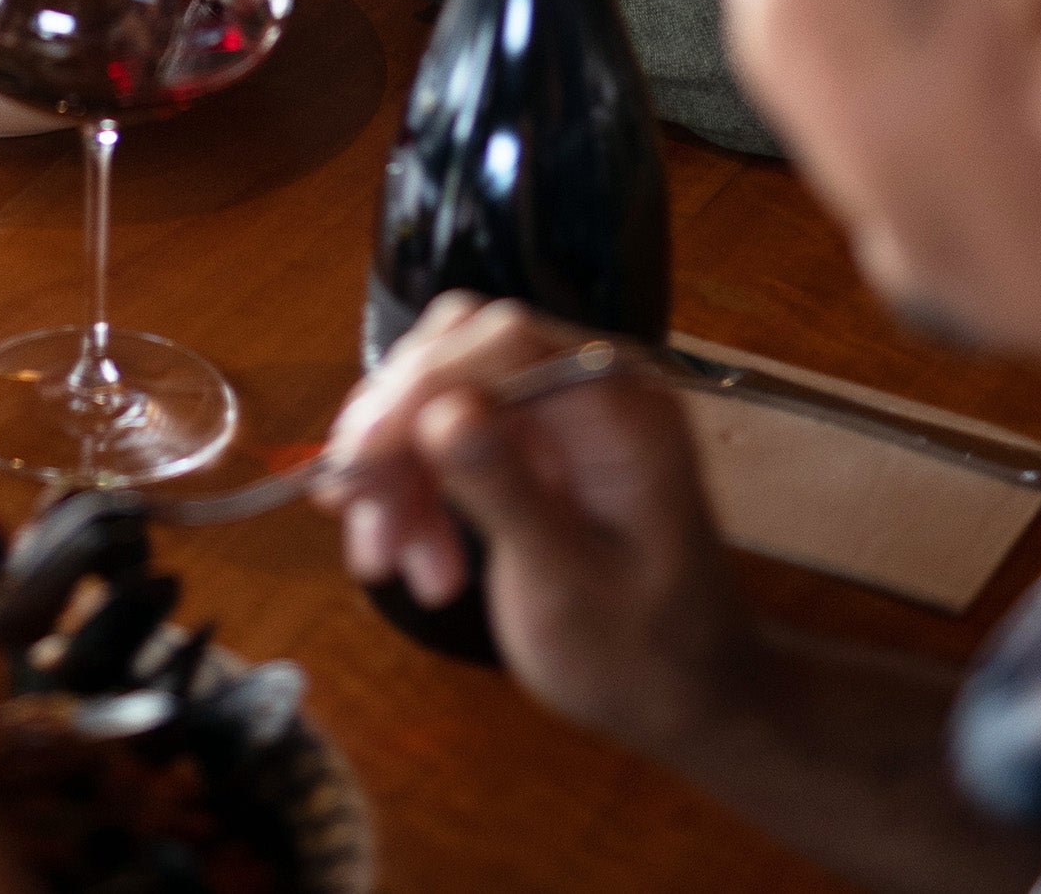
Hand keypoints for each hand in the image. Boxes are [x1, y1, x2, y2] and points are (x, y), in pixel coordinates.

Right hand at [323, 294, 754, 758]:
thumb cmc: (639, 657)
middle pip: (458, 356)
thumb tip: (442, 412)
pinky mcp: (532, 433)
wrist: (684, 696)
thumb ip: (509, 494)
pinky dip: (413, 483)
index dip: (417, 387)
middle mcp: (590, 384)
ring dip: (396, 470)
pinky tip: (404, 550)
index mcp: (621, 409)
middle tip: (356, 514)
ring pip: (438, 391)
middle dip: (395, 433)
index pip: (501, 344)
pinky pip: (448, 428)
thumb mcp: (567, 591)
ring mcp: (560, 406)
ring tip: (385, 563)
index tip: (360, 462)